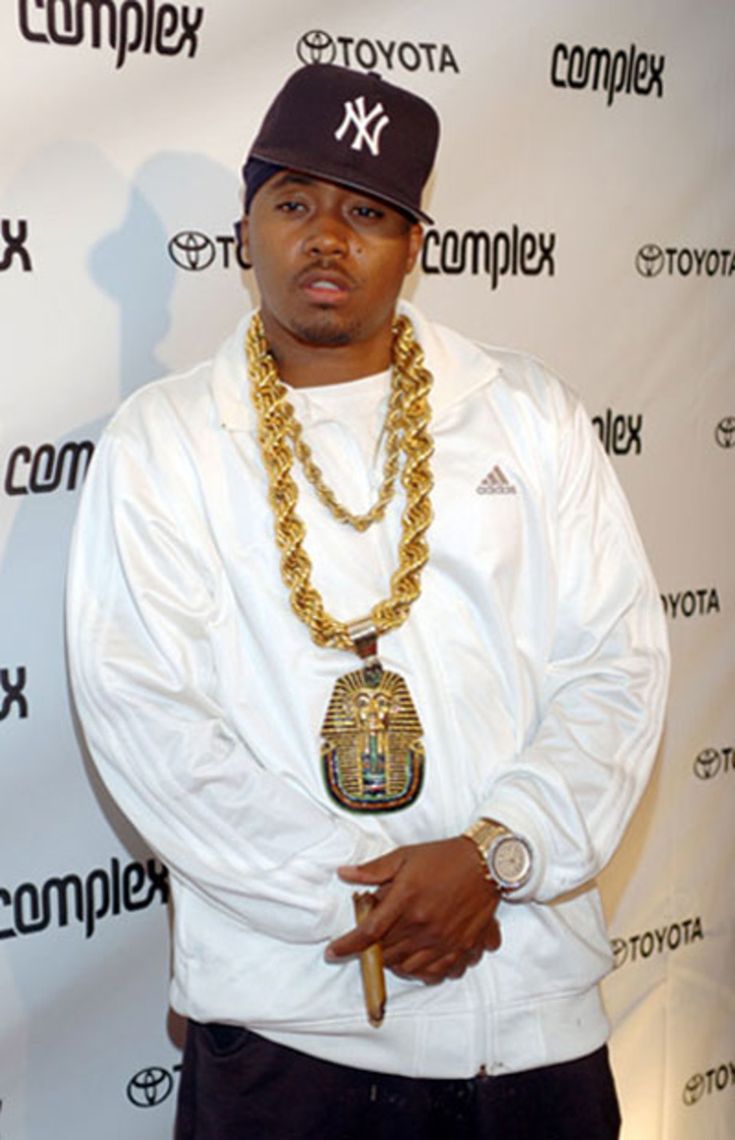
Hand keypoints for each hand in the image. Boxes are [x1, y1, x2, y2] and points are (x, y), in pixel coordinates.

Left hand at [327, 838, 500, 984]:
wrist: (487, 862)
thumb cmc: (443, 857)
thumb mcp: (404, 856)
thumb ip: (373, 869)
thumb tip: (344, 873)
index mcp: (406, 901)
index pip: (369, 932)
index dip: (347, 945)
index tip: (332, 952)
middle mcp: (424, 925)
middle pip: (387, 954)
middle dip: (372, 952)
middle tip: (371, 941)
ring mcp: (444, 940)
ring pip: (409, 968)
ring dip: (395, 964)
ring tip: (393, 950)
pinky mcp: (462, 947)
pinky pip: (438, 973)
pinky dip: (424, 972)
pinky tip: (420, 960)